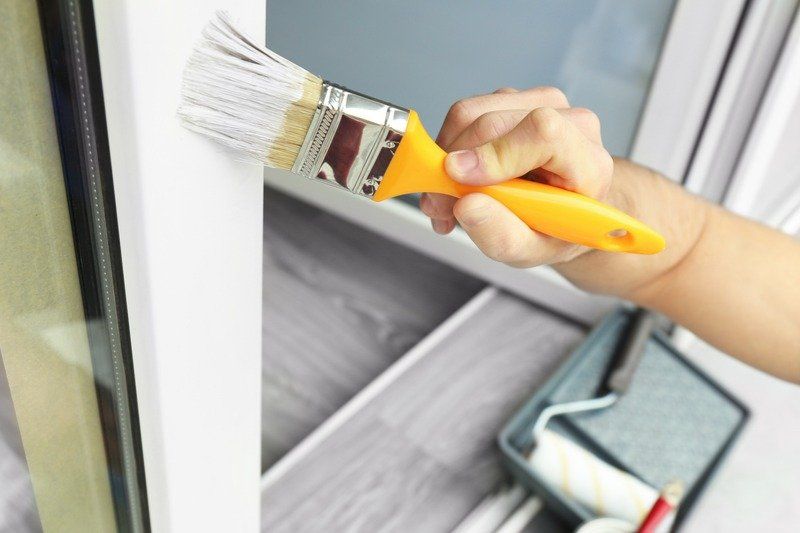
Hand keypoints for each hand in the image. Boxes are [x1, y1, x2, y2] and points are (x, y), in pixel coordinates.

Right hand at [420, 87, 613, 266]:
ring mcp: (538, 103)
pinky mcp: (511, 101)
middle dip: (452, 165)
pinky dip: (449, 149)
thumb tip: (465, 205)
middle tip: (440, 207)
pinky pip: (464, 116)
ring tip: (450, 199)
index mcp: (586, 159)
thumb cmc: (555, 229)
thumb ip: (502, 236)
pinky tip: (457, 182)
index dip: (495, 152)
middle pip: (493, 122)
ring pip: (470, 113)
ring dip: (445, 157)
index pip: (542, 132)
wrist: (565, 212)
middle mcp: (566, 119)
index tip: (458, 176)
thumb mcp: (532, 252)